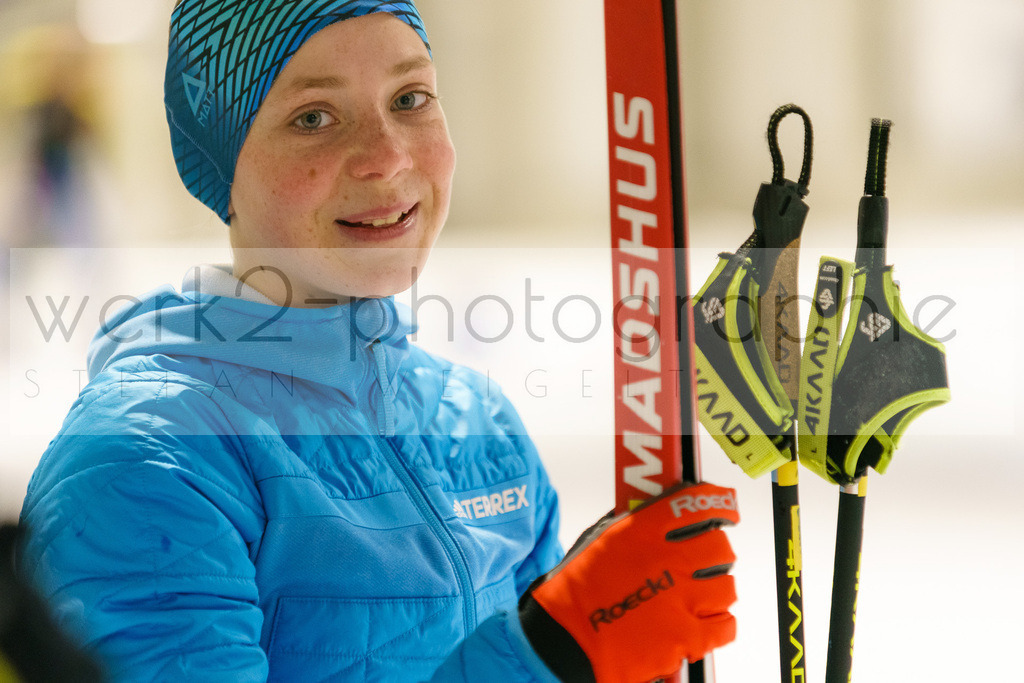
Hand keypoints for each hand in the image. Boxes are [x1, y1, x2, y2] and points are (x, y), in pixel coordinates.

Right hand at [519, 481, 738, 682]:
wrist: (564, 640)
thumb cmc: (575, 591)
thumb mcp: (601, 539)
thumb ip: (637, 524)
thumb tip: (660, 513)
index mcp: (646, 530)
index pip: (699, 504)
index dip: (719, 505)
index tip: (725, 511)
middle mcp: (670, 559)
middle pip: (720, 548)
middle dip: (716, 553)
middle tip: (705, 561)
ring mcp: (682, 600)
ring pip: (726, 587)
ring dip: (715, 590)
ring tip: (697, 596)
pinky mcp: (687, 637)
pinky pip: (725, 625)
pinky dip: (718, 624)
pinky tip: (702, 622)